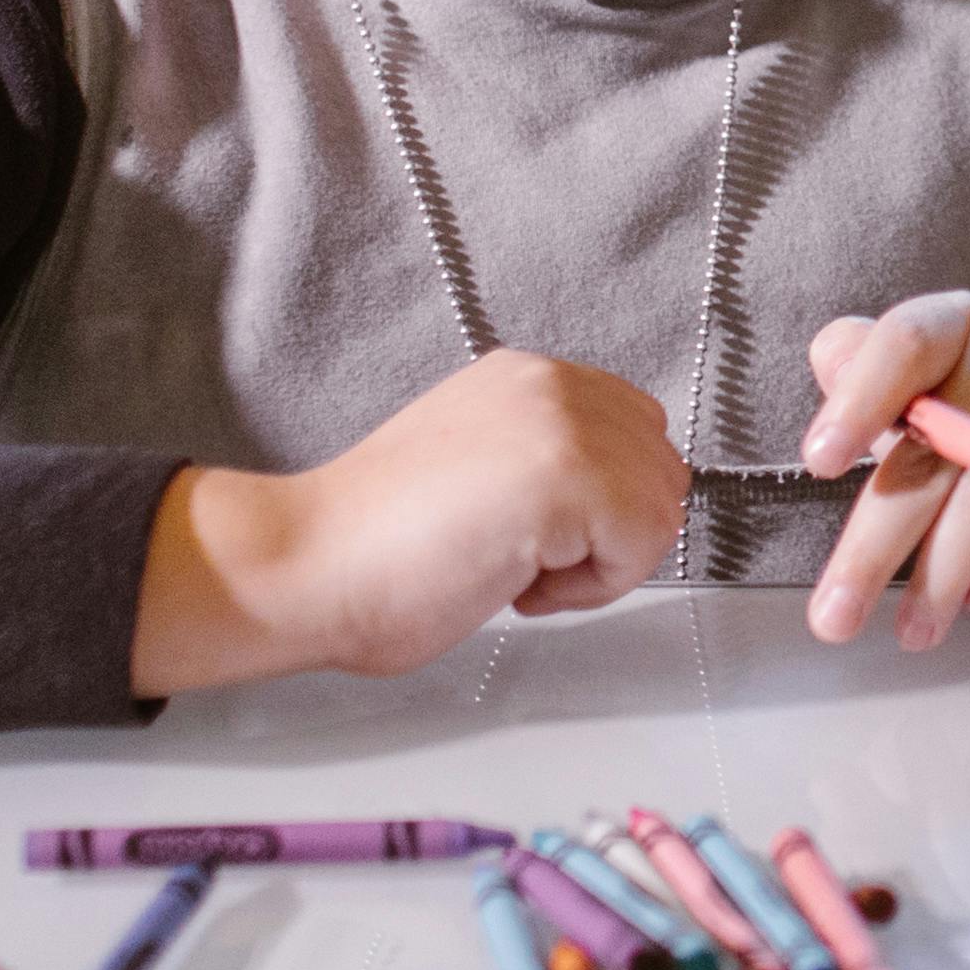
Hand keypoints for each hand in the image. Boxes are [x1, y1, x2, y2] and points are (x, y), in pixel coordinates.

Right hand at [131, 350, 688, 694]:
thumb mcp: (479, 466)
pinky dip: (591, 590)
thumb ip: (544, 460)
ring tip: (516, 567)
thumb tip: (611, 498)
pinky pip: (643, 549)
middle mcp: (552, 385)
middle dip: (610, 532)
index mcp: (527, 379)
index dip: (604, 504)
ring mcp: (565, 425)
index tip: (536, 533)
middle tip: (526, 558)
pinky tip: (516, 583)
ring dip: (601, 563)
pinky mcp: (572, 478)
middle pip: (660, 470)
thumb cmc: (375, 544)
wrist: (309, 564)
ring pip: (659, 511)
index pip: (637, 432)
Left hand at [797, 290, 969, 649]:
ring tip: (917, 628)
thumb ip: (870, 389)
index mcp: (959, 327)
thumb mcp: (932, 415)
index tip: (820, 463)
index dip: (858, 400)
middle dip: (876, 541)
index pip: (905, 343)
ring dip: (941, 576)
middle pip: (937, 443)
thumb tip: (828, 357)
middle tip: (836, 616)